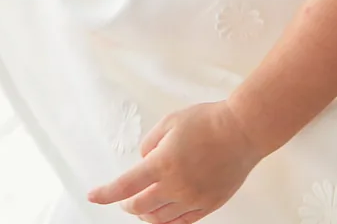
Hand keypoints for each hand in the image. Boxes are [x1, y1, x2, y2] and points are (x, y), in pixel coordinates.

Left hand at [88, 102, 261, 223]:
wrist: (243, 131)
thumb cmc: (208, 121)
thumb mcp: (170, 122)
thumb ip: (150, 143)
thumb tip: (144, 160)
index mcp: (162, 164)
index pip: (125, 186)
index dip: (105, 194)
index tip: (93, 196)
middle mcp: (175, 186)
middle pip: (140, 208)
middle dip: (127, 205)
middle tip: (124, 200)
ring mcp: (193, 199)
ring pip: (160, 219)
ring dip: (147, 214)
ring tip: (145, 205)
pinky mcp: (209, 205)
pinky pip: (182, 222)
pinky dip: (168, 220)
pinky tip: (165, 212)